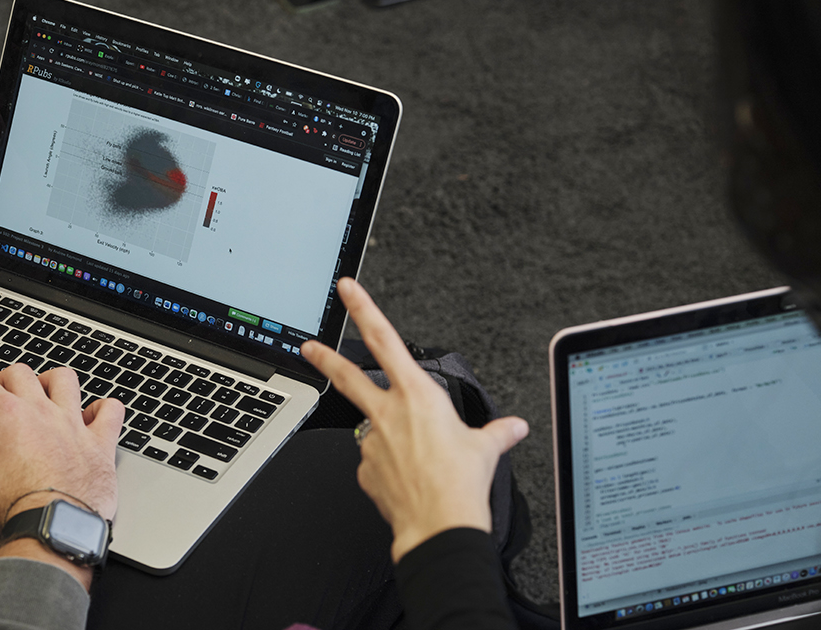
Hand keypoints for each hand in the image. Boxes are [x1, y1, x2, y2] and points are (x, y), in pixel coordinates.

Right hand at [0, 364, 123, 529]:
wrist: (53, 526)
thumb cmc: (12, 505)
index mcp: (5, 414)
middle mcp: (40, 409)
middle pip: (19, 373)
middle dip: (2, 383)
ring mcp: (72, 422)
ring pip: (65, 379)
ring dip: (52, 383)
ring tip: (42, 395)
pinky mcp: (99, 442)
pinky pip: (110, 411)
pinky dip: (103, 409)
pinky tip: (94, 415)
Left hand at [301, 277, 528, 562]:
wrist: (439, 528)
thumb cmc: (461, 485)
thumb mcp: (485, 449)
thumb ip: (496, 432)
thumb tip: (513, 426)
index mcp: (416, 395)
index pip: (384, 339)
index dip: (364, 309)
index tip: (347, 291)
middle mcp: (388, 414)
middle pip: (348, 376)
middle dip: (324, 358)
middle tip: (308, 346)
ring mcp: (372, 443)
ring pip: (372, 429)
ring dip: (387, 439)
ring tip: (418, 465)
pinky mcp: (364, 470)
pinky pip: (374, 462)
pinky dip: (388, 468)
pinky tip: (408, 481)